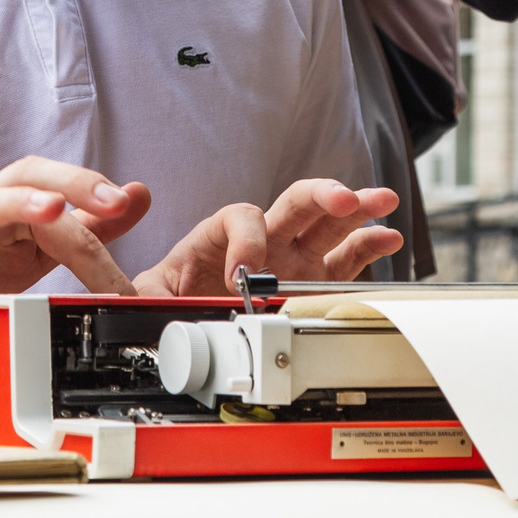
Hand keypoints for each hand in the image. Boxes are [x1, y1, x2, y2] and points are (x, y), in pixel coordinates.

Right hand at [0, 158, 152, 346]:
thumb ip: (88, 227)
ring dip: (18, 202)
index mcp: (17, 202)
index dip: (97, 201)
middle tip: (110, 200)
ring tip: (52, 208)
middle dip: (71, 184)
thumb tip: (138, 195)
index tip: (130, 207)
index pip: (62, 192)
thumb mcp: (39, 249)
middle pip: (28, 177)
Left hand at [134, 179, 401, 295]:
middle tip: (342, 198)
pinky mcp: (310, 281)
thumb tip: (130, 301)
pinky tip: (388, 236)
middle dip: (321, 195)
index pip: (241, 216)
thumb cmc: (163, 302)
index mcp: (219, 235)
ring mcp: (290, 258)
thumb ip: (140, 292)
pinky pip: (343, 260)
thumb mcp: (143, 294)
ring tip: (382, 200)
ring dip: (356, 208)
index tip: (244, 272)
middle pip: (295, 202)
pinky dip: (366, 246)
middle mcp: (262, 240)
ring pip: (327, 224)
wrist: (177, 322)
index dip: (247, 238)